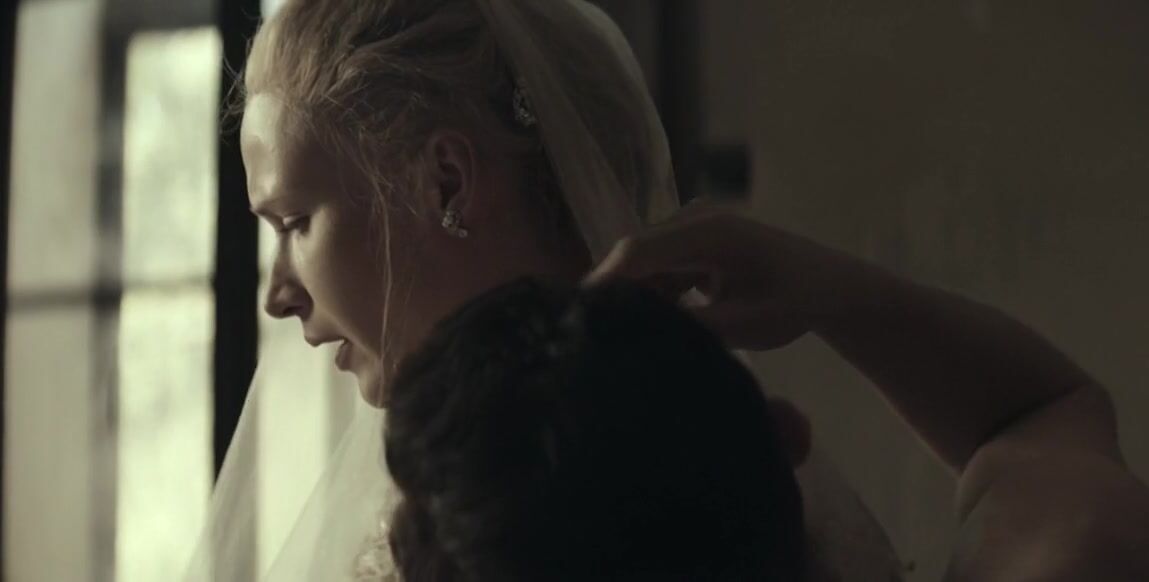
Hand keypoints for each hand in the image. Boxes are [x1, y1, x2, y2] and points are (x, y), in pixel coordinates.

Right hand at [584, 205, 880, 350]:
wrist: (833, 290)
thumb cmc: (795, 304)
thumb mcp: (742, 325)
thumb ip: (689, 327)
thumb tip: (639, 335)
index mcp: (709, 231)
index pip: (637, 251)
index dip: (604, 282)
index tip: (578, 317)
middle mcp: (696, 220)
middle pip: (635, 254)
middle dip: (614, 292)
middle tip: (590, 335)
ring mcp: (695, 229)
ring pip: (645, 263)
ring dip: (635, 297)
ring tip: (616, 335)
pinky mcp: (696, 243)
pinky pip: (661, 267)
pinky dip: (655, 295)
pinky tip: (650, 325)